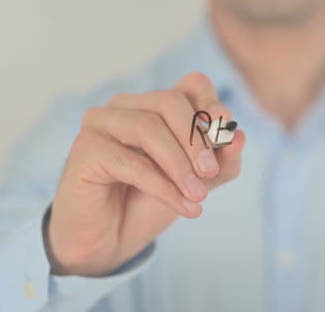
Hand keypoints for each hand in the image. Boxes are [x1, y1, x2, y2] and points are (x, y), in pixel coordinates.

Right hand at [44, 73, 245, 276]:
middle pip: (169, 101)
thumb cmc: (150, 202)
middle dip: (196, 139)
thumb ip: (220, 161)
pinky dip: (163, 187)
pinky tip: (185, 206)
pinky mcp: (85, 150)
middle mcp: (126, 106)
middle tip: (211, 173)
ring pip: (148, 127)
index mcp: (156, 105)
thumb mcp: (197, 181)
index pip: (191, 84)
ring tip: (199, 195)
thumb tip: (239, 137)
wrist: (110, 240)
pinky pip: (131, 162)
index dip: (211, 102)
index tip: (226, 129)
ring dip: (180, 165)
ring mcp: (101, 123)